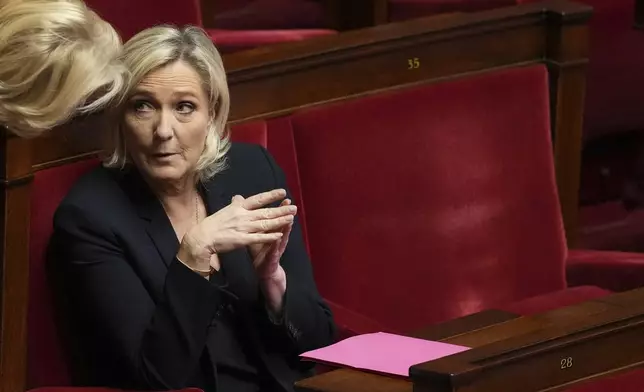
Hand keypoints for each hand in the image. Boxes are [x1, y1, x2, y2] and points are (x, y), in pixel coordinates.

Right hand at [178, 189, 294, 270]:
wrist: (203, 237)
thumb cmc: (214, 224)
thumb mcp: (225, 210)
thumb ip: (235, 204)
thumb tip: (239, 197)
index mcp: (239, 207)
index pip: (258, 199)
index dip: (271, 195)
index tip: (283, 192)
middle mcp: (243, 216)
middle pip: (265, 211)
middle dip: (281, 209)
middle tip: (294, 207)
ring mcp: (243, 228)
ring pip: (265, 223)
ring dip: (279, 221)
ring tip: (291, 218)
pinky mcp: (242, 240)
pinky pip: (258, 238)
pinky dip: (269, 236)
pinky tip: (279, 234)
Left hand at [249, 199, 293, 311]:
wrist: (262, 269)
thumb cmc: (259, 250)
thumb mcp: (255, 233)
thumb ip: (252, 220)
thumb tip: (244, 205)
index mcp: (270, 230)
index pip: (274, 215)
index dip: (277, 205)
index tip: (281, 194)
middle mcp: (276, 236)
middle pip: (280, 223)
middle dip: (285, 213)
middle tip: (290, 204)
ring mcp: (276, 247)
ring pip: (281, 235)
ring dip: (286, 228)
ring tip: (290, 219)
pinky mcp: (272, 257)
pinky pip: (274, 250)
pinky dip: (276, 244)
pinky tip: (278, 239)